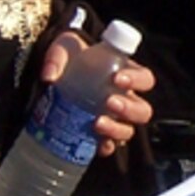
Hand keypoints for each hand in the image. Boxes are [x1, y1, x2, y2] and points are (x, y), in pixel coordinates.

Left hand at [35, 30, 154, 157]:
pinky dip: (106, 147)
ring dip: (117, 129)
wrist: (59, 75)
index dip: (137, 80)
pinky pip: (111, 146)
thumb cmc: (70, 57)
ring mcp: (114, 119)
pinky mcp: (100, 134)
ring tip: (97, 123)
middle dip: (129, 108)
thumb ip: (57, 58)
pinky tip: (96, 145)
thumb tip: (49, 76)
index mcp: (126, 74)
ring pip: (129, 131)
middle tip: (109, 102)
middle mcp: (125, 99)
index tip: (117, 78)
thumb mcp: (64, 48)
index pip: (145, 78)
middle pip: (142, 110)